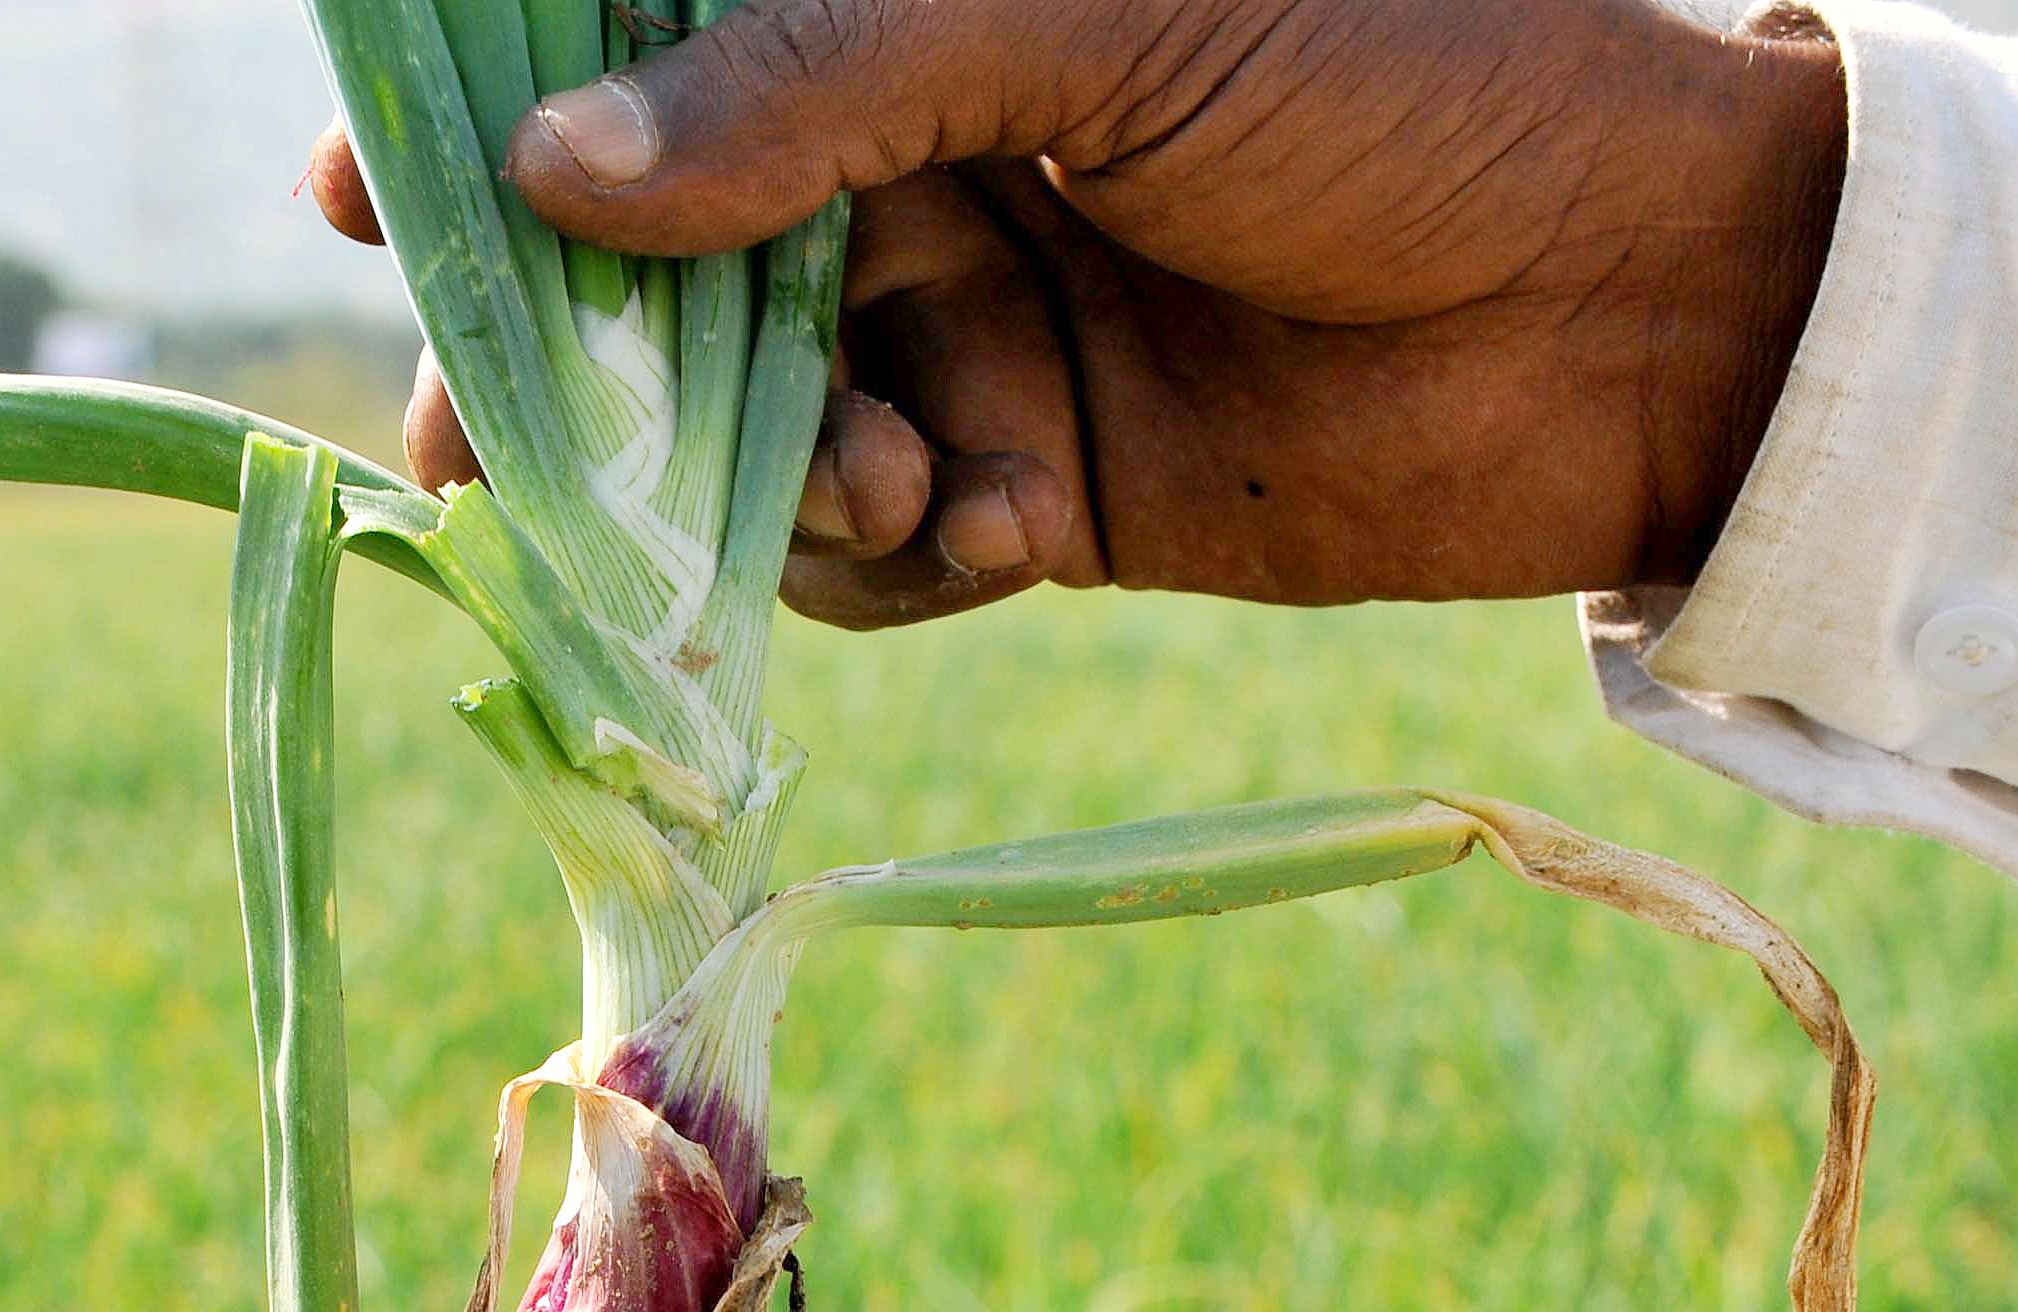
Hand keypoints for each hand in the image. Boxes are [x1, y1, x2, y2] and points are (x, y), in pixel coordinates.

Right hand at [305, 0, 1846, 623]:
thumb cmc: (1405, 76)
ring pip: (743, 425)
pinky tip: (986, 520)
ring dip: (757, 477)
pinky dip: (890, 550)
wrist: (1645, 304)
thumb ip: (814, 83)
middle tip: (475, 446)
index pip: (654, 46)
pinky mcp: (1031, 482)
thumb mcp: (1090, 17)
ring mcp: (968, 321)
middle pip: (654, 262)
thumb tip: (559, 174)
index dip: (505, 116)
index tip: (372, 187)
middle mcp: (918, 152)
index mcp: (920, 4)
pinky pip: (870, 542)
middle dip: (567, 359)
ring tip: (868, 472)